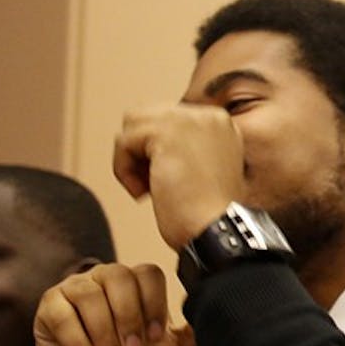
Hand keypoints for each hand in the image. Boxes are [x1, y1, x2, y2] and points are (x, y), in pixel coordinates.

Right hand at [34, 263, 202, 345]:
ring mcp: (75, 291)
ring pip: (89, 295)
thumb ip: (197, 335)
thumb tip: (221, 308)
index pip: (148, 274)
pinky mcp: (49, 311)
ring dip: (104, 334)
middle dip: (128, 318)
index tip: (157, 338)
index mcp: (138, 285)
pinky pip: (62, 316)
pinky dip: (80, 345)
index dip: (154, 304)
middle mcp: (106, 279)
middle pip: (118, 277)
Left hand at [113, 102, 245, 248]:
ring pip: (133, 123)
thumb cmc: (210, 214)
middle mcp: (208, 116)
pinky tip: (143, 191)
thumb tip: (147, 142)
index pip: (168, 118)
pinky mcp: (167, 132)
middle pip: (149, 116)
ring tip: (148, 187)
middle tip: (154, 185)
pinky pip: (124, 141)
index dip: (157, 149)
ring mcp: (189, 120)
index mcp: (221, 124)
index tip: (168, 179)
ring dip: (131, 158)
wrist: (217, 229)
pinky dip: (124, 169)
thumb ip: (185, 147)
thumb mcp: (205, 169)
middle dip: (142, 150)